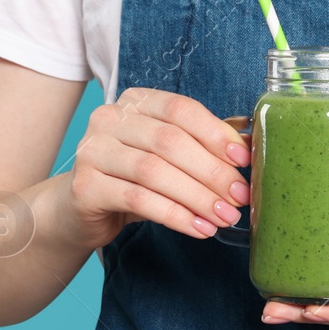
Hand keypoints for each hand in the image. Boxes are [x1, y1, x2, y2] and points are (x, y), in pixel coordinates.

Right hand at [56, 88, 250, 249]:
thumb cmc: (134, 177)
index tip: (244, 160)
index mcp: (136, 101)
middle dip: (212, 172)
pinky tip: (199, 228)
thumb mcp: (168, 156)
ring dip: (197, 197)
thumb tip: (248, 152)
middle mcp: (110, 118)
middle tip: (240, 197)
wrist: (80, 209)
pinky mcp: (85, 186)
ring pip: (155, 172)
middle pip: (171, 142)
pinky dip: (175, 215)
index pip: (182, 110)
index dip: (216, 134)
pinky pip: (138, 200)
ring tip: (225, 217)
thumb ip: (201, 147)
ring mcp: (92, 150)